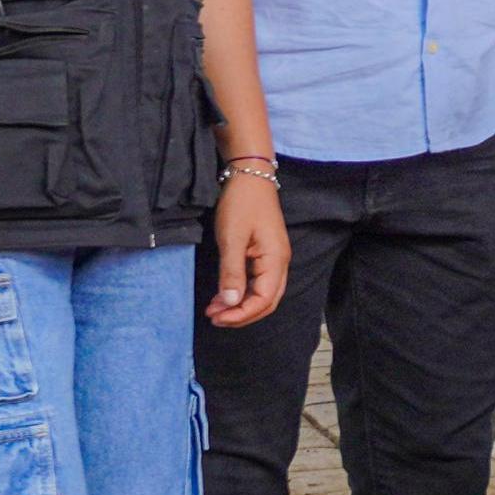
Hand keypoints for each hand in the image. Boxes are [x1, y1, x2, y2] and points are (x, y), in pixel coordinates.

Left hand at [204, 170, 287, 328]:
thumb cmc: (242, 203)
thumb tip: (231, 302)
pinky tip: (223, 295)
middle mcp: (279, 263)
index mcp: (276, 260)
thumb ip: (232, 272)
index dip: (242, 314)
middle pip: (267, 301)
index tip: (218, 318)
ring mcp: (273, 259)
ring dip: (239, 305)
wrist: (250, 176)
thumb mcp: (232, 238)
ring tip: (214, 309)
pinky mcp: (264, 255)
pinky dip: (240, 292)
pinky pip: (256, 282)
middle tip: (214, 318)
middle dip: (241, 314)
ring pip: (262, 294)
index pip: (264, 299)